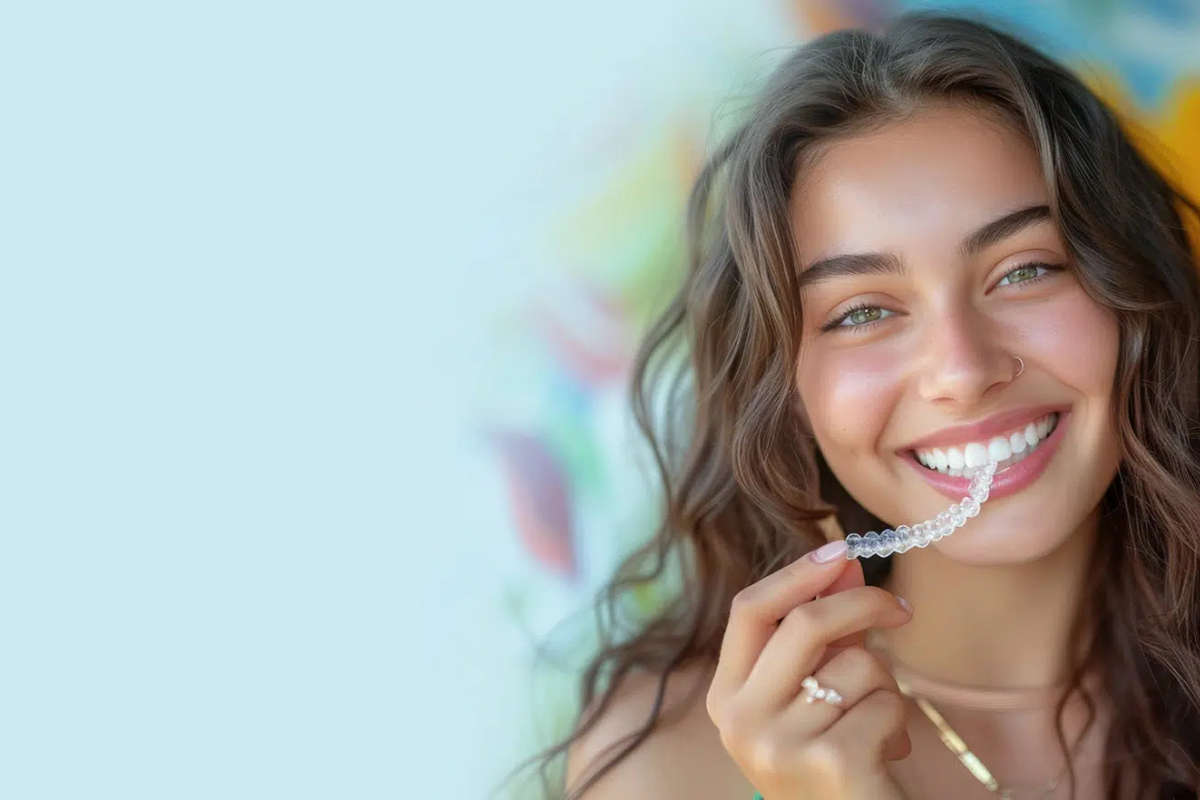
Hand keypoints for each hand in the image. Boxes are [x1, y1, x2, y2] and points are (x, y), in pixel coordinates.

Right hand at [706, 541, 913, 799]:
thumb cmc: (827, 764)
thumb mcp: (808, 696)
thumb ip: (819, 634)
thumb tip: (842, 561)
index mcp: (726, 698)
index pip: (749, 610)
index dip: (796, 574)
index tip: (839, 551)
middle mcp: (742, 721)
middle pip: (803, 624)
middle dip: (861, 603)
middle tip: (900, 608)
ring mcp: (782, 744)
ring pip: (856, 665)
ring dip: (884, 685)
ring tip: (876, 724)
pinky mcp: (833, 762)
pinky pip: (885, 703)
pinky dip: (898, 721)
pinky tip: (885, 753)